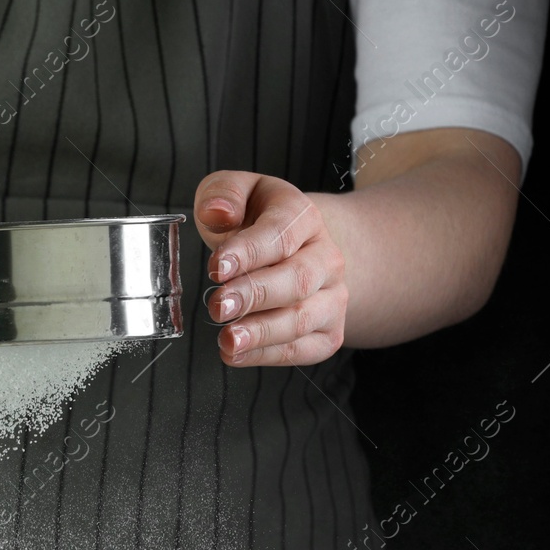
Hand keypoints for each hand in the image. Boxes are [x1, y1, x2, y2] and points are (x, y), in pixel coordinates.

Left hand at [193, 171, 347, 366]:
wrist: (298, 250)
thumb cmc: (258, 222)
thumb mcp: (238, 193)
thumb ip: (223, 194)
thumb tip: (217, 212)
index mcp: (303, 217)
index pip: (280, 234)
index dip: (248, 252)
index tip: (217, 268)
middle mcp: (327, 258)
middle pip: (297, 280)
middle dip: (255, 296)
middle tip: (218, 306)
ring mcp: (332, 297)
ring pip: (302, 319)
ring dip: (262, 333)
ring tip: (228, 339)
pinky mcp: (328, 332)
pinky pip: (302, 349)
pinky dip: (267, 356)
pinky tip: (237, 354)